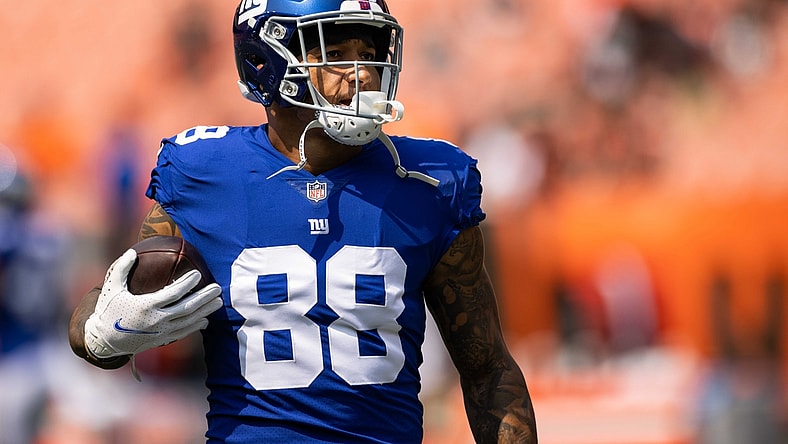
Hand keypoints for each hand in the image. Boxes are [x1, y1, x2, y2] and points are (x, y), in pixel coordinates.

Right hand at [84, 249, 222, 358]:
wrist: (104, 340)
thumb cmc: (109, 309)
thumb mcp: (111, 287)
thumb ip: (122, 268)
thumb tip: (132, 251)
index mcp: (146, 306)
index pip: (173, 293)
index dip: (187, 284)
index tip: (198, 274)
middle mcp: (156, 320)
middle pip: (187, 308)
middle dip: (204, 298)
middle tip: (218, 288)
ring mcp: (160, 332)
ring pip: (188, 321)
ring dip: (205, 311)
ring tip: (218, 301)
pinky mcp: (161, 340)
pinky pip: (183, 333)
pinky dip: (196, 326)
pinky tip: (205, 320)